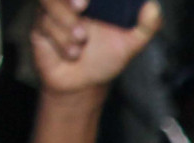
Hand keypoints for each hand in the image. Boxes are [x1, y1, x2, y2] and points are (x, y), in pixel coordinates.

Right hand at [32, 0, 162, 95]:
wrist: (83, 85)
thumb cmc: (105, 59)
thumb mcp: (130, 44)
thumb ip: (145, 26)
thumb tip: (154, 7)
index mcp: (91, 2)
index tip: (88, 1)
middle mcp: (69, 3)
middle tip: (81, 8)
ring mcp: (52, 13)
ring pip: (49, 5)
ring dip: (67, 25)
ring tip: (80, 42)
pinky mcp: (39, 27)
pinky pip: (44, 25)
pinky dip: (61, 42)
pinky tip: (70, 53)